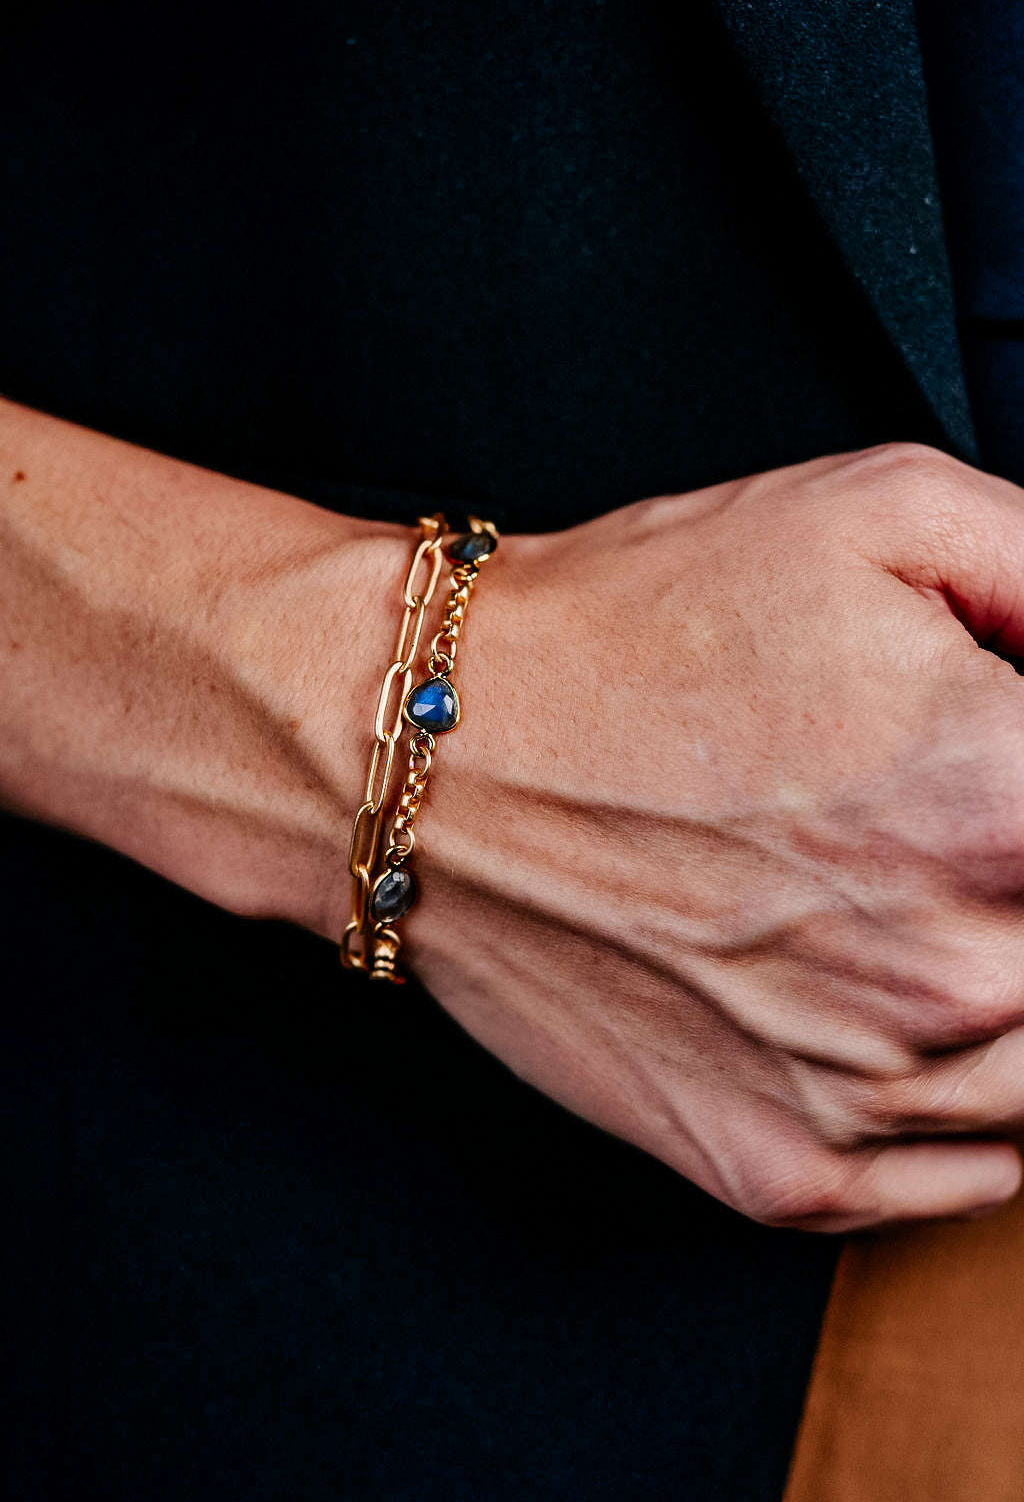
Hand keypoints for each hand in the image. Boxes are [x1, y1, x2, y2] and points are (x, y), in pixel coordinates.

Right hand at [402, 444, 1023, 1230]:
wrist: (437, 756)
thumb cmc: (630, 635)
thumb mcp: (882, 513)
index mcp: (1005, 799)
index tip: (1009, 783)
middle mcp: (954, 970)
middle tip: (955, 834)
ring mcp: (866, 1092)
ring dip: (1015, 990)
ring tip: (933, 914)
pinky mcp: (784, 1168)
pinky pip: (967, 1182)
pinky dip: (981, 1112)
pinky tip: (925, 1023)